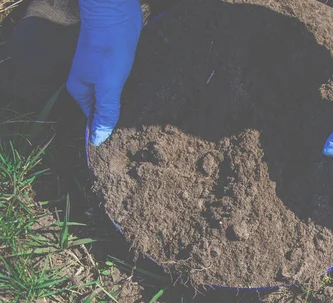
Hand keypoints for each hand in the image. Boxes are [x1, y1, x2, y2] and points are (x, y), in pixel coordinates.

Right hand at [67, 0, 141, 145]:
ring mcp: (101, 76)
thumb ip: (104, 112)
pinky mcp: (115, 68)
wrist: (116, 13)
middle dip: (116, 123)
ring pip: (113, 101)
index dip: (105, 132)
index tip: (122, 147)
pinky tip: (142, 106)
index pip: (92, 120)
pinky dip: (130, 98)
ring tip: (140, 127)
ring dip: (125, 111)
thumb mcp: (107, 85)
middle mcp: (87, 84)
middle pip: (102, 111)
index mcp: (79, 91)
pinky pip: (121, 90)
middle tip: (135, 139)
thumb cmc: (109, 48)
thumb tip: (97, 140)